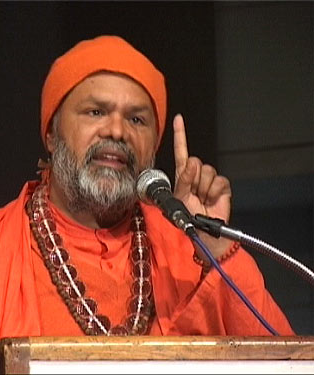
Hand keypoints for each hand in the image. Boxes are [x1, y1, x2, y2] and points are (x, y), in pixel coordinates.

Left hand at [172, 114, 231, 259]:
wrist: (204, 230)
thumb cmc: (187, 217)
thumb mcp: (178, 199)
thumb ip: (182, 181)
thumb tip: (192, 164)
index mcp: (182, 175)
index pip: (181, 152)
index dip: (180, 135)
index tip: (178, 118)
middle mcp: (196, 175)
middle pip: (195, 161)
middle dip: (192, 179)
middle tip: (192, 194)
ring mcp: (209, 180)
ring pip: (207, 171)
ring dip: (202, 188)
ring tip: (201, 200)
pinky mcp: (222, 186)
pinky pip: (219, 181)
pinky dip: (214, 192)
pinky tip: (211, 201)